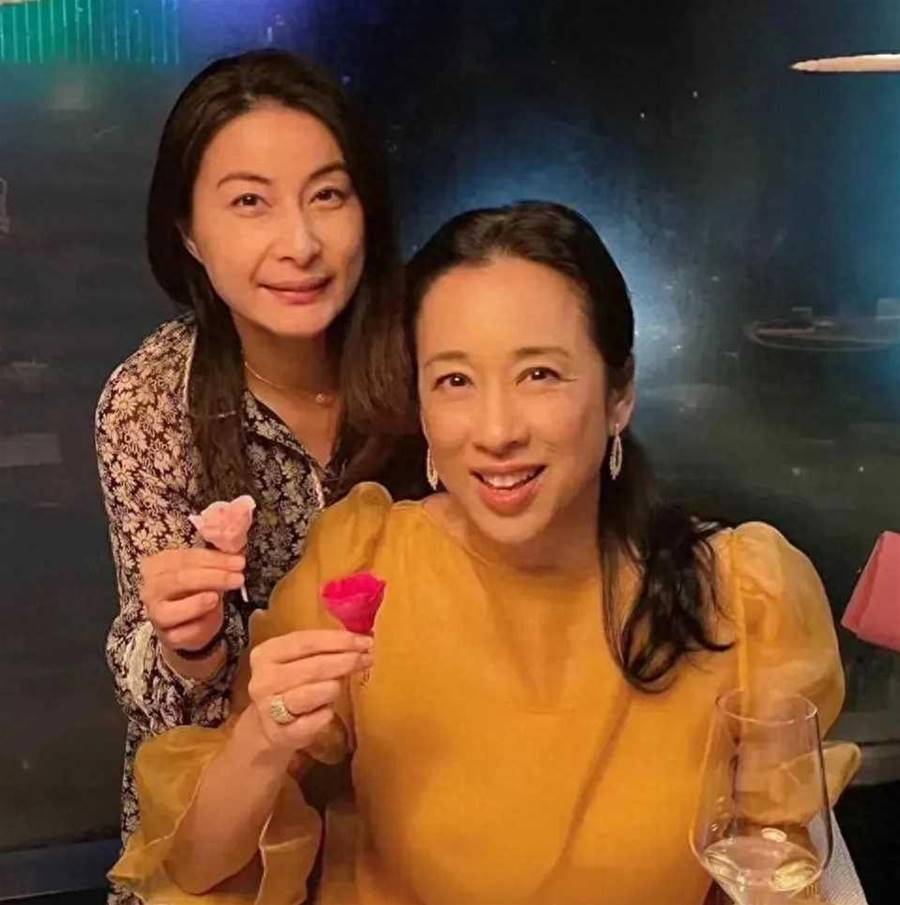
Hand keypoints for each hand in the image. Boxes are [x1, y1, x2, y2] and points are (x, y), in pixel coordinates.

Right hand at [140, 547, 244, 653]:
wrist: (191, 620)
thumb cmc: (198, 587)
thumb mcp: (206, 567)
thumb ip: (217, 556)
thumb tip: (235, 544)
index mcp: (157, 564)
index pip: (185, 558)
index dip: (214, 559)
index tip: (239, 561)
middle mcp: (150, 589)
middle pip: (179, 581)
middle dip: (213, 578)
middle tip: (238, 578)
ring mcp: (155, 614)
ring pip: (170, 611)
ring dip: (197, 603)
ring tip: (217, 597)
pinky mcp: (167, 636)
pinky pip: (183, 633)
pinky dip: (201, 624)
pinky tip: (213, 615)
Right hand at [247, 629, 372, 753]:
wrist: (268, 726)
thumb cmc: (292, 684)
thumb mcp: (299, 661)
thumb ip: (323, 648)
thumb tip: (363, 639)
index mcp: (266, 654)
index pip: (306, 641)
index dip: (338, 640)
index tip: (365, 641)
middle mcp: (263, 680)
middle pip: (312, 667)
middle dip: (345, 662)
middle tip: (368, 659)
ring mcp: (268, 709)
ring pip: (310, 694)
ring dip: (333, 688)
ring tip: (342, 685)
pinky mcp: (280, 734)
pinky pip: (312, 722)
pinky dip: (325, 716)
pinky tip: (329, 712)